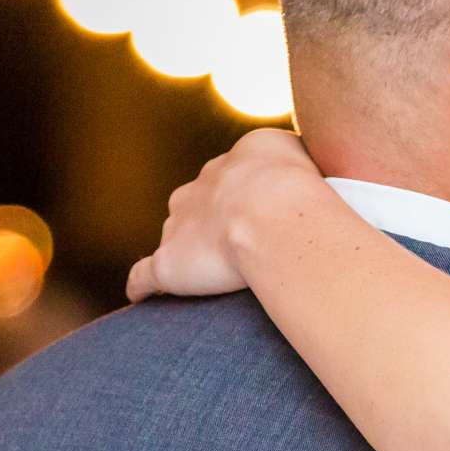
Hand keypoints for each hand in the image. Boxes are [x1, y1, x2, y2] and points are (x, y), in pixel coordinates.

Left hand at [127, 128, 321, 302]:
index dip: (245, 199)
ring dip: (186, 251)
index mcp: (233, 165)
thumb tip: (308, 175)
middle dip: (210, 221)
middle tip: (238, 247)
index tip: (262, 219)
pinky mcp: (168, 264)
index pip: (231, 179)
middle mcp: (199, 189)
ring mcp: (179, 226)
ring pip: (175, 235)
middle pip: (196, 203)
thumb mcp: (305, 155)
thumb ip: (296, 163)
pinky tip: (142, 295)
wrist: (274, 213)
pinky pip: (144, 275)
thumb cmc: (302, 190)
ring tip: (202, 275)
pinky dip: (142, 285)